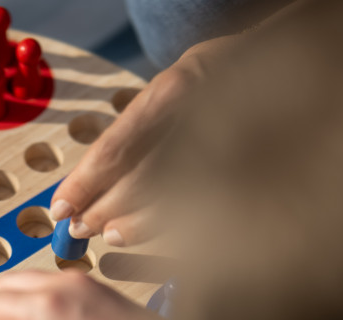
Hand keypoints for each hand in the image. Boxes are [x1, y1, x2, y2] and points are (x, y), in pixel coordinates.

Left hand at [49, 36, 234, 246]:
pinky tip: (147, 228)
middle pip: (144, 181)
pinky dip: (168, 224)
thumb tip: (84, 184)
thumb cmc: (216, 79)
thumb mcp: (171, 89)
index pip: (117, 148)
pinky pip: (202, 212)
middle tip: (81, 226)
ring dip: (135, 225)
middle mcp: (206, 115)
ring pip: (174, 203)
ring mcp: (233, 148)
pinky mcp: (251, 177)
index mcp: (177, 88)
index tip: (61, 206)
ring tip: (110, 232)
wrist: (281, 63)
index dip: (84, 185)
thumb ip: (132, 131)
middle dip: (105, 210)